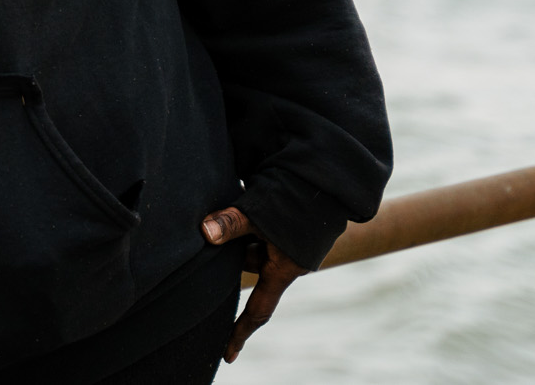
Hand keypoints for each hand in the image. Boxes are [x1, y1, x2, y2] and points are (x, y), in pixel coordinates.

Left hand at [200, 206, 304, 363]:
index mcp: (284, 270)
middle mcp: (287, 262)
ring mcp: (288, 245)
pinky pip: (260, 231)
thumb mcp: (261, 213)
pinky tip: (243, 198)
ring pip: (253, 245)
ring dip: (242, 230)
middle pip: (249, 265)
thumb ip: (231, 223)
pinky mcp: (288, 227)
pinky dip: (249, 220)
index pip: (258, 309)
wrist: (330, 180)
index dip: (240, 331)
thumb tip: (204, 233)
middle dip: (233, 250)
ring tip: (237, 207)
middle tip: (218, 231)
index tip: (228, 354)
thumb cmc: (298, 199)